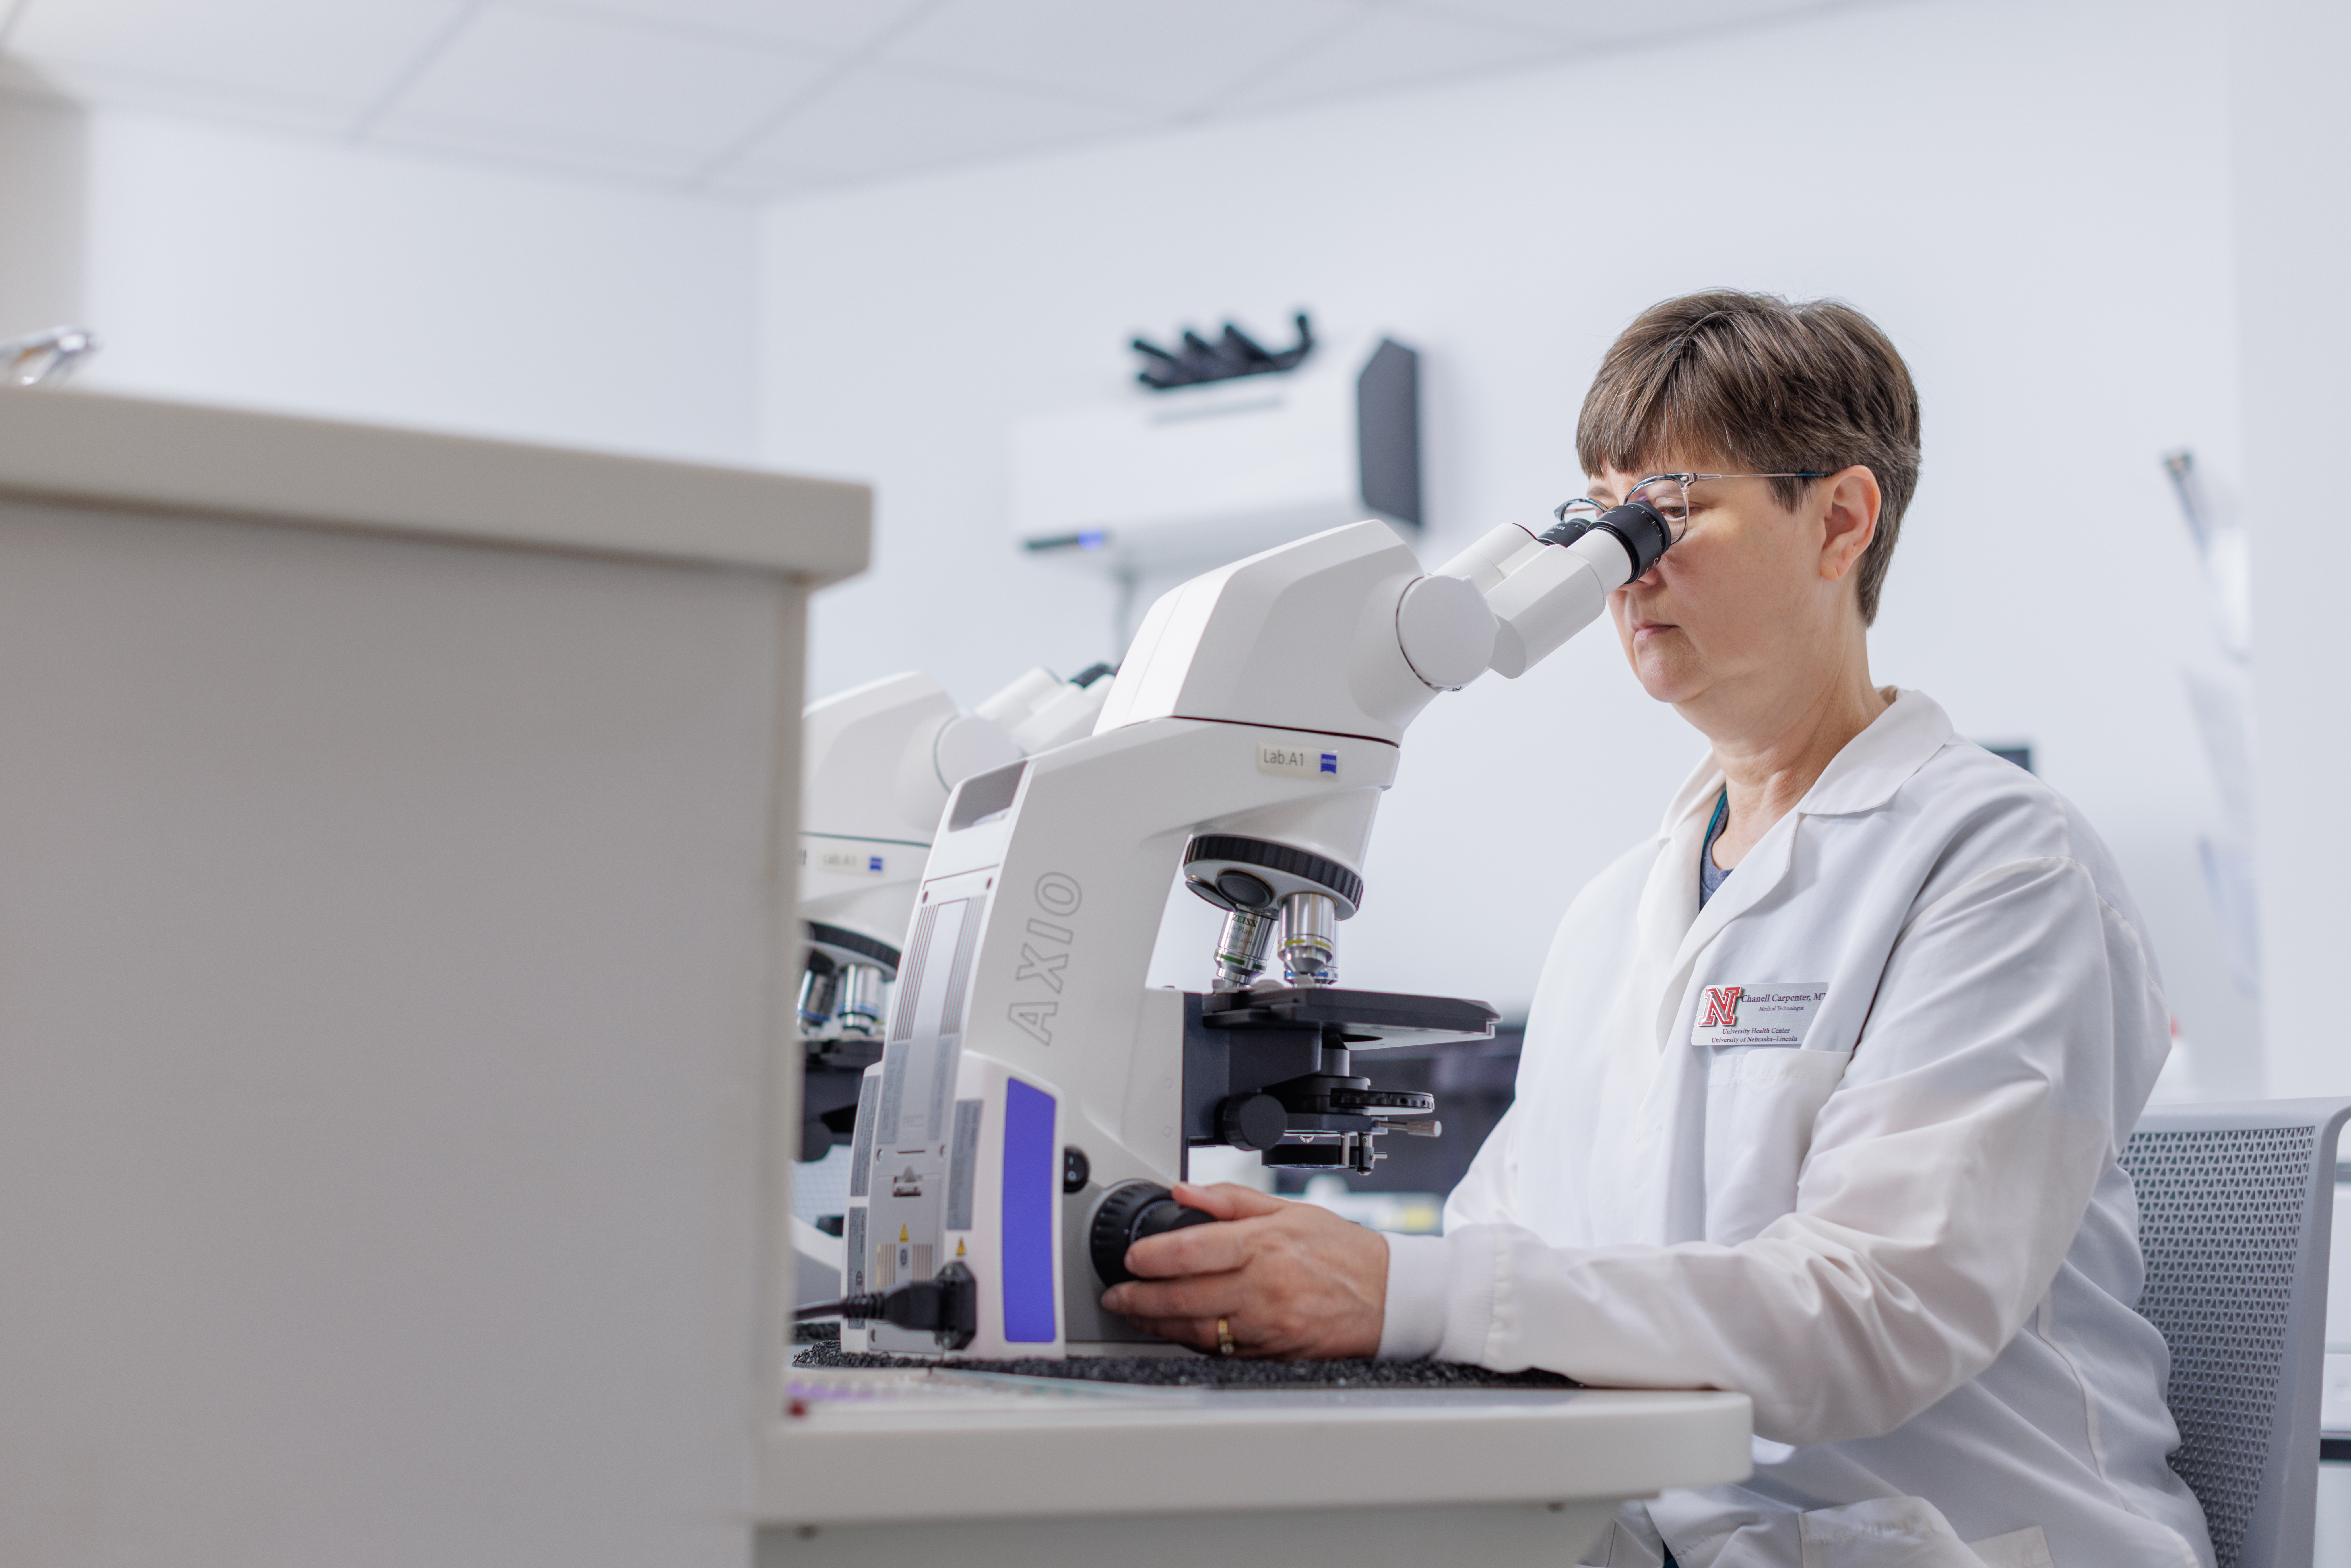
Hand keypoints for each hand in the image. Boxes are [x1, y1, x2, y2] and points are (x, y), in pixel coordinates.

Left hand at [1099, 1182, 1387, 1358]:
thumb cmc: (1341, 1252)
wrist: (1389, 1297)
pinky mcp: (1272, 1352)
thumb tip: (1184, 1191)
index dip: (1151, 1257)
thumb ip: (1230, 1200)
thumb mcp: (1289, 1211)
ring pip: (1196, 1330)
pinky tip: (1176, 1332)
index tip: (1132, 1259)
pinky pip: (1221, 1351)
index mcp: (1264, 1245)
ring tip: (1136, 1314)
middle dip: (1140, 1298)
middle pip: (1183, 1296)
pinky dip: (1193, 1342)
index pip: (1191, 1251)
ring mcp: (1266, 1324)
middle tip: (1117, 1296)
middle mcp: (1262, 1287)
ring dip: (1158, 1324)